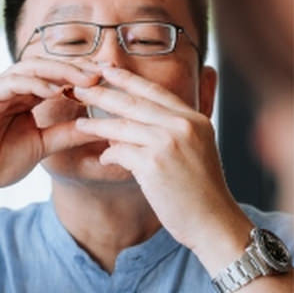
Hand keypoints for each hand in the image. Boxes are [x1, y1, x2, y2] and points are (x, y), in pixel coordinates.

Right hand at [0, 57, 106, 202]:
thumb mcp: (42, 146)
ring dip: (59, 72)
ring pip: (31, 68)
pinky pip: (11, 82)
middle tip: (102, 74)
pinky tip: (55, 91)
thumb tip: (97, 129)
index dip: (80, 78)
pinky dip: (33, 84)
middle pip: (47, 67)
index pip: (56, 78)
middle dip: (75, 69)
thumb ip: (66, 134)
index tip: (107, 82)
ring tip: (85, 80)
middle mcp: (10, 88)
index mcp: (23, 97)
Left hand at [69, 69, 249, 269]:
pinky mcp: (154, 165)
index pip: (154, 91)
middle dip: (102, 94)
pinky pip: (120, 152)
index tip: (106, 70)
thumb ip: (172, 132)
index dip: (127, 79)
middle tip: (79, 89)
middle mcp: (182, 126)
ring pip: (122, 126)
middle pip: (133, 102)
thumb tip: (130, 126)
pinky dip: (110, 154)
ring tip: (80, 124)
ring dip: (97, 125)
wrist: (214, 223)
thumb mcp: (196, 151)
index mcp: (194, 119)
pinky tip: (104, 157)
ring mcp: (168, 144)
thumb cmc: (203, 193)